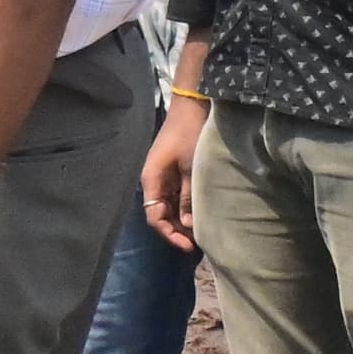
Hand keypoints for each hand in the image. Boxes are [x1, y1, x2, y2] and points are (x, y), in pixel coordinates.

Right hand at [140, 95, 208, 251]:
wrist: (191, 108)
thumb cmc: (189, 135)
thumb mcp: (191, 168)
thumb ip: (188, 197)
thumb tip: (188, 225)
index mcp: (152, 180)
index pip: (155, 217)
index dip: (170, 234)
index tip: (189, 245)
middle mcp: (154, 182)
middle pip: (160, 215)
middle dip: (176, 231)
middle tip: (198, 243)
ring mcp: (163, 178)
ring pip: (169, 209)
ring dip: (181, 222)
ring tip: (200, 233)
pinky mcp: (173, 173)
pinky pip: (176, 198)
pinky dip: (185, 209)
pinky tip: (199, 216)